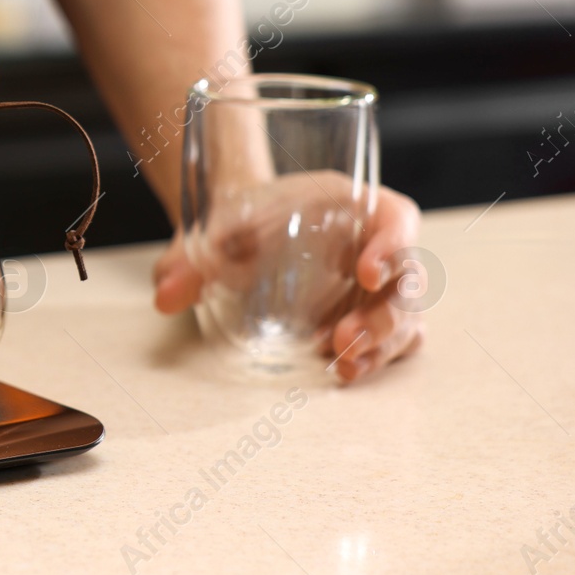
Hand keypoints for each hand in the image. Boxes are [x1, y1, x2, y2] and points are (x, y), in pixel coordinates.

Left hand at [153, 180, 423, 383]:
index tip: (366, 273)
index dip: (394, 244)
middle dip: (386, 315)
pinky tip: (342, 371)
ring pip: (407, 316)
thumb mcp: (211, 231)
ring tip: (342, 365)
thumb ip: (187, 260)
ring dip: (384, 344)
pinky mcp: (368, 315)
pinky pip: (393, 340)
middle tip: (343, 340)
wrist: (236, 234)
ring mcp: (376, 284)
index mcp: (349, 203)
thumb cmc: (236, 222)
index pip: (396, 217)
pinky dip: (377, 358)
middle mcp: (372, 242)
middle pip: (409, 277)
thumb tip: (165, 295)